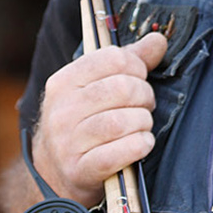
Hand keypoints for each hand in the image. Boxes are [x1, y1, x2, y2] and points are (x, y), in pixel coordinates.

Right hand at [32, 31, 167, 206]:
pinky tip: (142, 144)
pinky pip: (122, 152)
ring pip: (123, 121)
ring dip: (143, 122)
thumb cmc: (83, 122)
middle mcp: (62, 110)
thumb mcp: (95, 87)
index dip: (137, 67)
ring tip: (142, 125)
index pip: (113, 58)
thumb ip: (129, 61)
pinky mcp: (80, 170)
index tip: (140, 77)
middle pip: (122, 89)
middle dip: (144, 96)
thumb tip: (158, 40)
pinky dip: (140, 145)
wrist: (54, 172)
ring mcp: (68, 142)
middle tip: (145, 105)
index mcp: (64, 81)